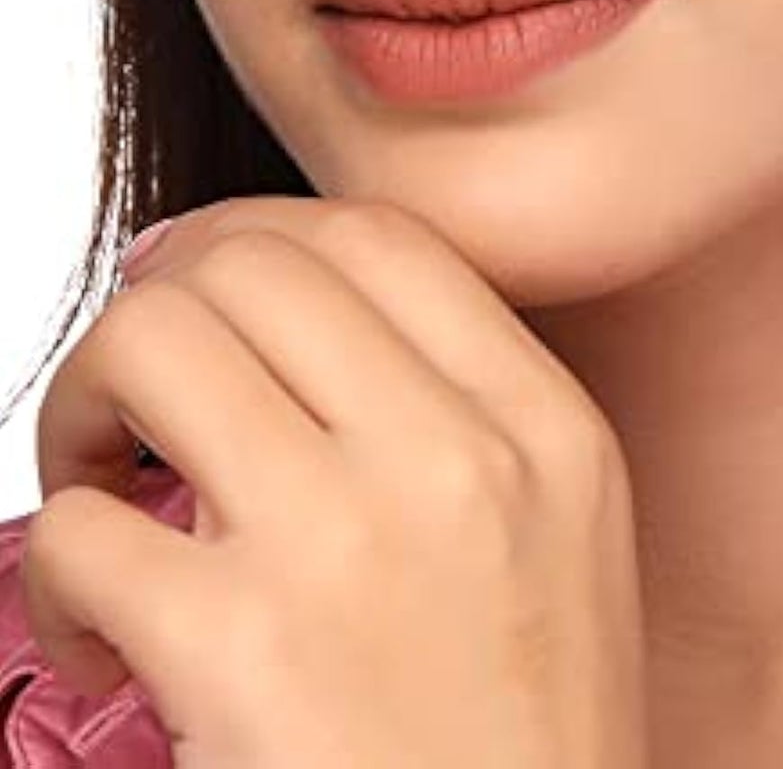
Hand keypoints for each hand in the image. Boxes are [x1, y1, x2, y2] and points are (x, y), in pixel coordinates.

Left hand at [21, 196, 650, 768]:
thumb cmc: (522, 748)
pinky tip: (100, 645)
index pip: (378, 235)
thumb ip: (462, 410)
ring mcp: (348, 545)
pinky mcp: (238, 651)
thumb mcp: (559, 539)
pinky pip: (80, 532)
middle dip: (155, 305)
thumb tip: (280, 308)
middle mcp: (458, 459)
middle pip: (251, 264)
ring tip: (101, 490)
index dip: (259, 233)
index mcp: (546, 427)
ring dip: (82, 406)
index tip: (203, 282)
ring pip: (150, 345)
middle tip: (131, 394)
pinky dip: (56, 579)